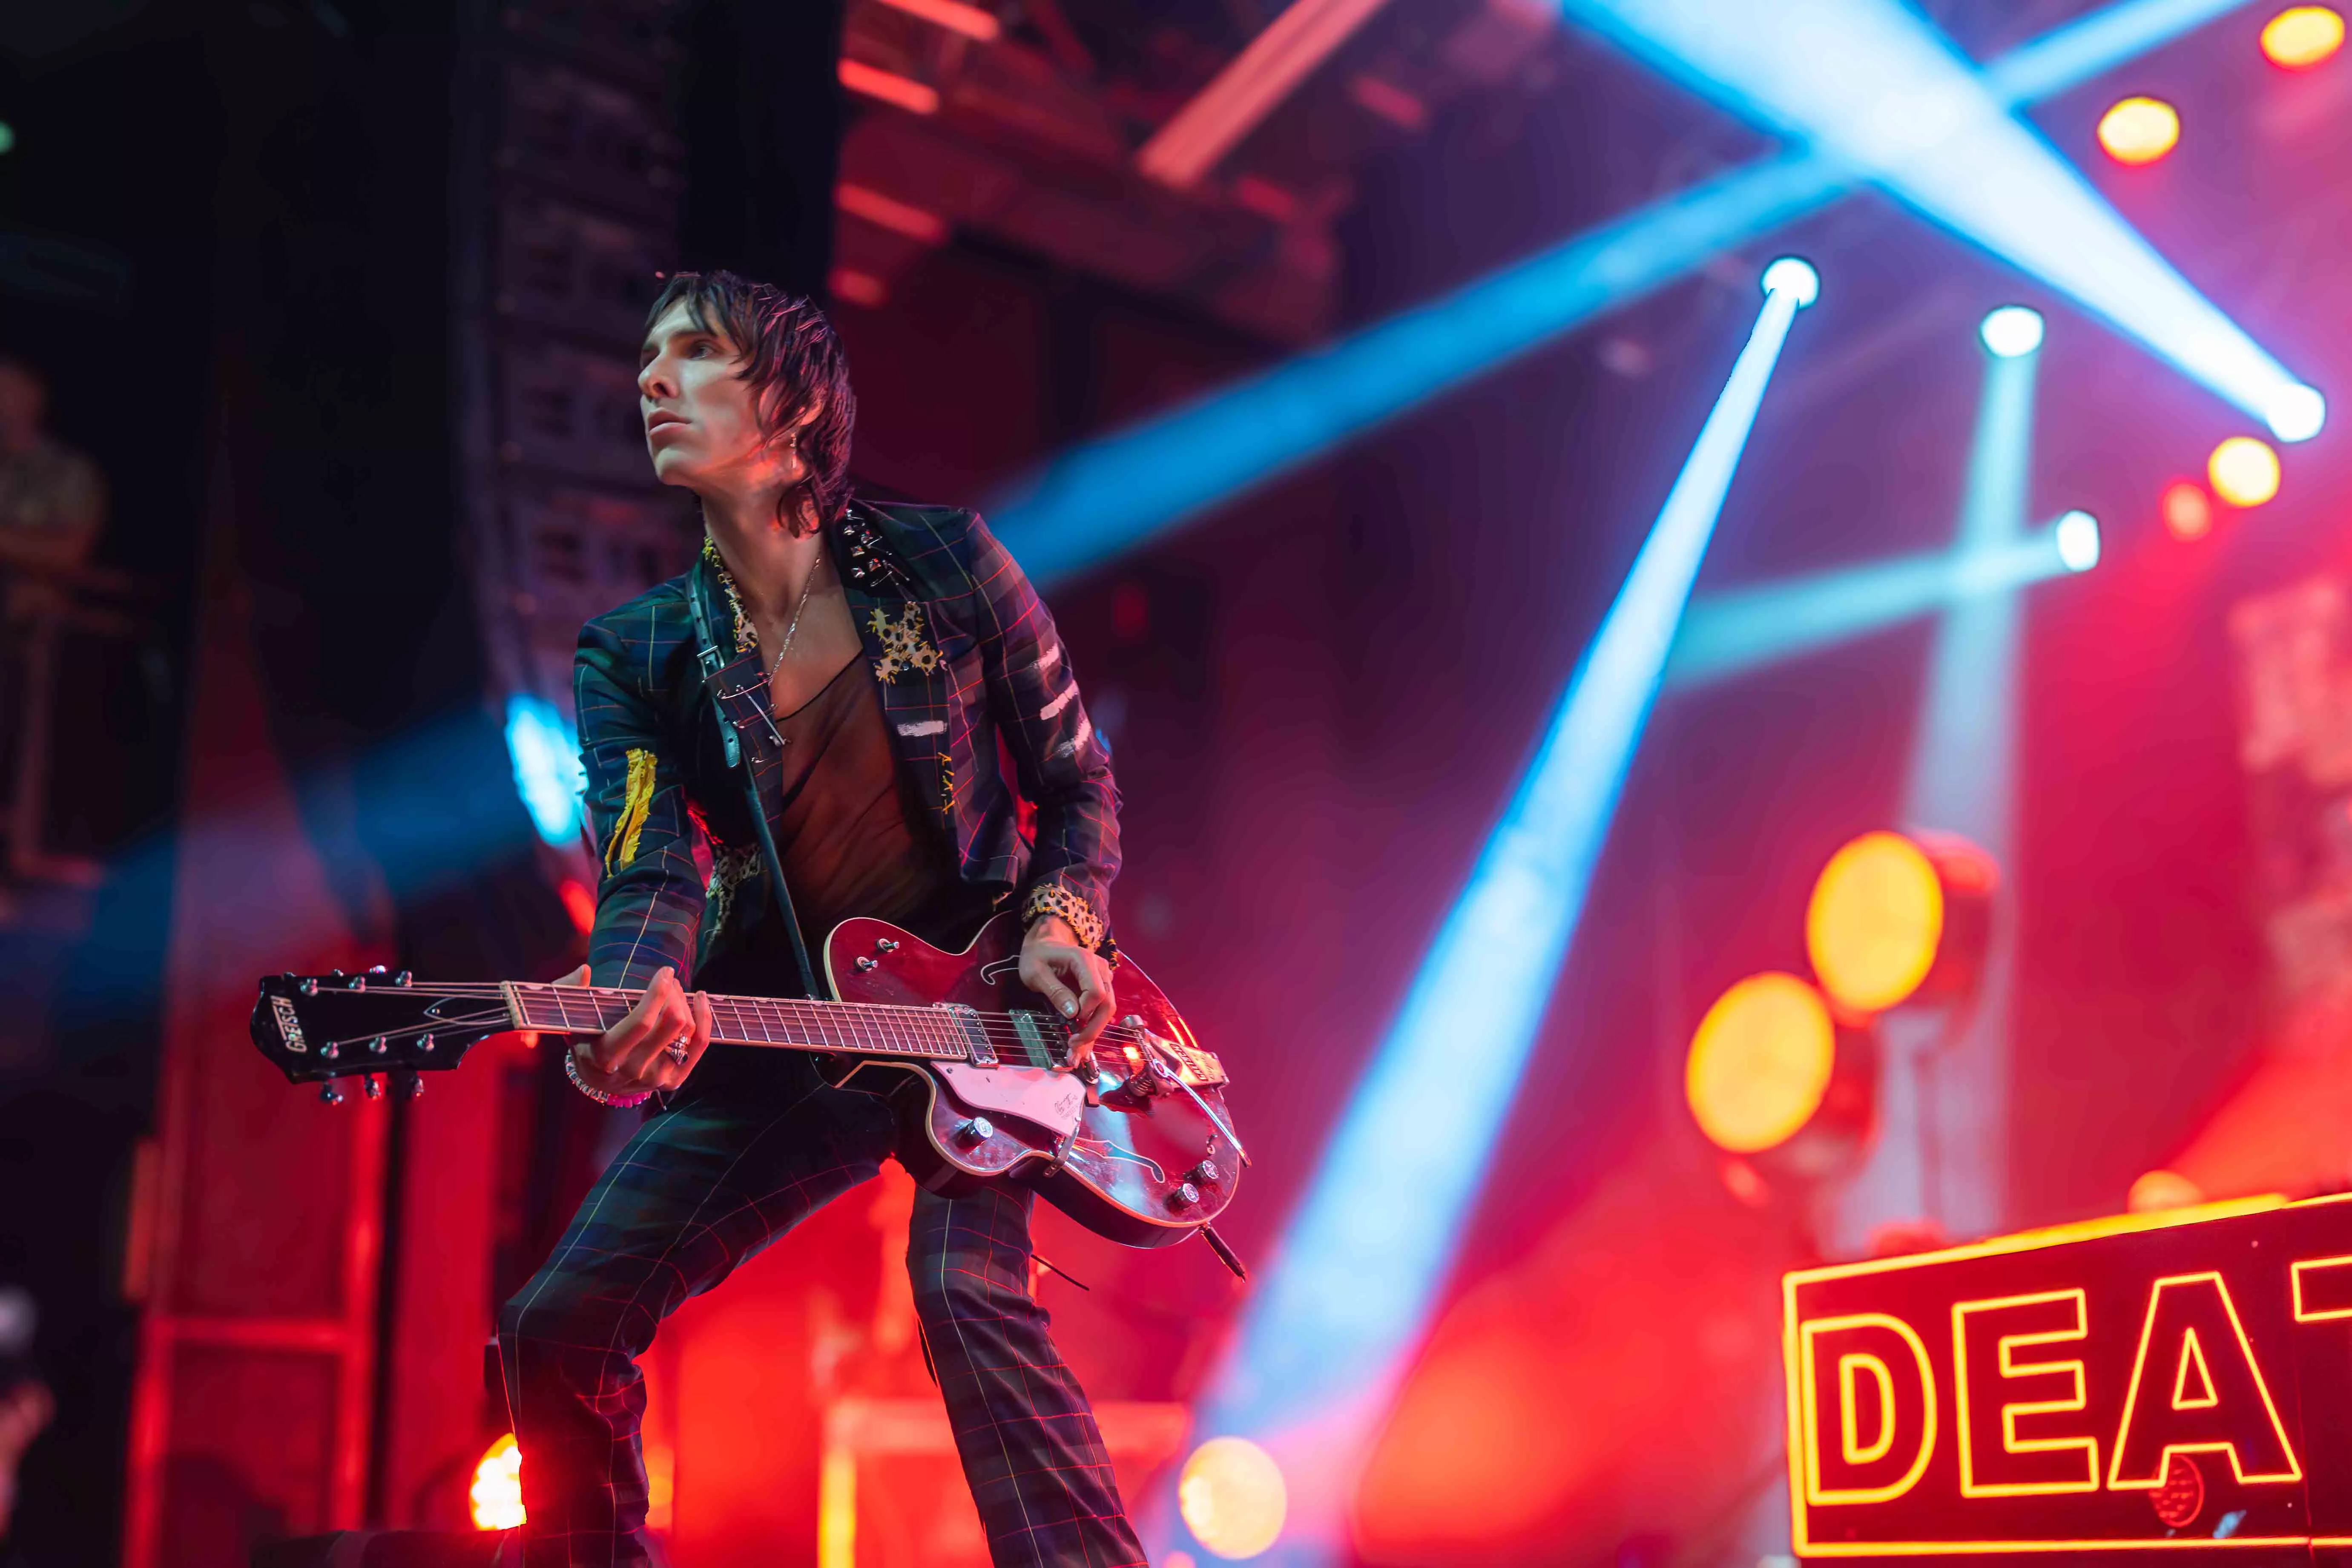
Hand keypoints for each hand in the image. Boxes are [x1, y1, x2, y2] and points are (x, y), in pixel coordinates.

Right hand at [555, 963, 711, 1096]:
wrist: (596, 1077)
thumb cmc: (584, 1039)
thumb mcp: (570, 1017)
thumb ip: (570, 992)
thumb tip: (584, 971)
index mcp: (606, 1055)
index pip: (641, 1022)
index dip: (658, 993)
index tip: (664, 971)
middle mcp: (633, 1070)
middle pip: (671, 1024)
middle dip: (674, 994)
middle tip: (668, 980)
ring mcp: (655, 1078)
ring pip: (687, 1032)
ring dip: (686, 1003)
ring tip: (677, 988)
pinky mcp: (672, 1081)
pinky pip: (698, 1046)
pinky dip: (705, 1020)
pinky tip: (701, 1000)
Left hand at [1018, 915, 1114, 1064]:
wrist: (1044, 945)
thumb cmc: (1037, 957)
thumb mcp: (1035, 972)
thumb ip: (1055, 991)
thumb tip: (1072, 1014)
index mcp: (1084, 960)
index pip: (1097, 991)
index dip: (1086, 1011)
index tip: (1069, 1021)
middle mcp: (1100, 969)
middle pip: (1107, 1003)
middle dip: (1093, 1028)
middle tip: (1073, 1046)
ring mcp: (1103, 978)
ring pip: (1107, 1009)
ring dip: (1094, 1032)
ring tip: (1076, 1052)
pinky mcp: (1100, 987)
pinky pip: (1101, 1009)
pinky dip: (1092, 1028)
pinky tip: (1082, 1045)